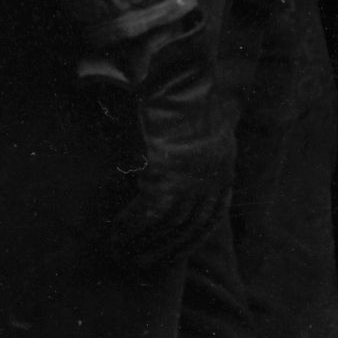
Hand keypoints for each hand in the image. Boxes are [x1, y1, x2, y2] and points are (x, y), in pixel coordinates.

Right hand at [82, 11, 229, 267]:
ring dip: (143, 246)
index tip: (174, 253)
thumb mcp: (199, 121)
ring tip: (121, 256)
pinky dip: (128, 229)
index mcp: (224, 165)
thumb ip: (190, 144)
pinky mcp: (166, 177)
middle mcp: (214, 176)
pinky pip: (146, 215)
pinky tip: (113, 237)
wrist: (176, 73)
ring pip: (168, 227)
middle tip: (138, 264)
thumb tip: (169, 161)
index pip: (213, 215)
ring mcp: (192, 178)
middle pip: (190, 227)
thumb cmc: (180, 93)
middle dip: (164, 250)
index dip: (192, 238)